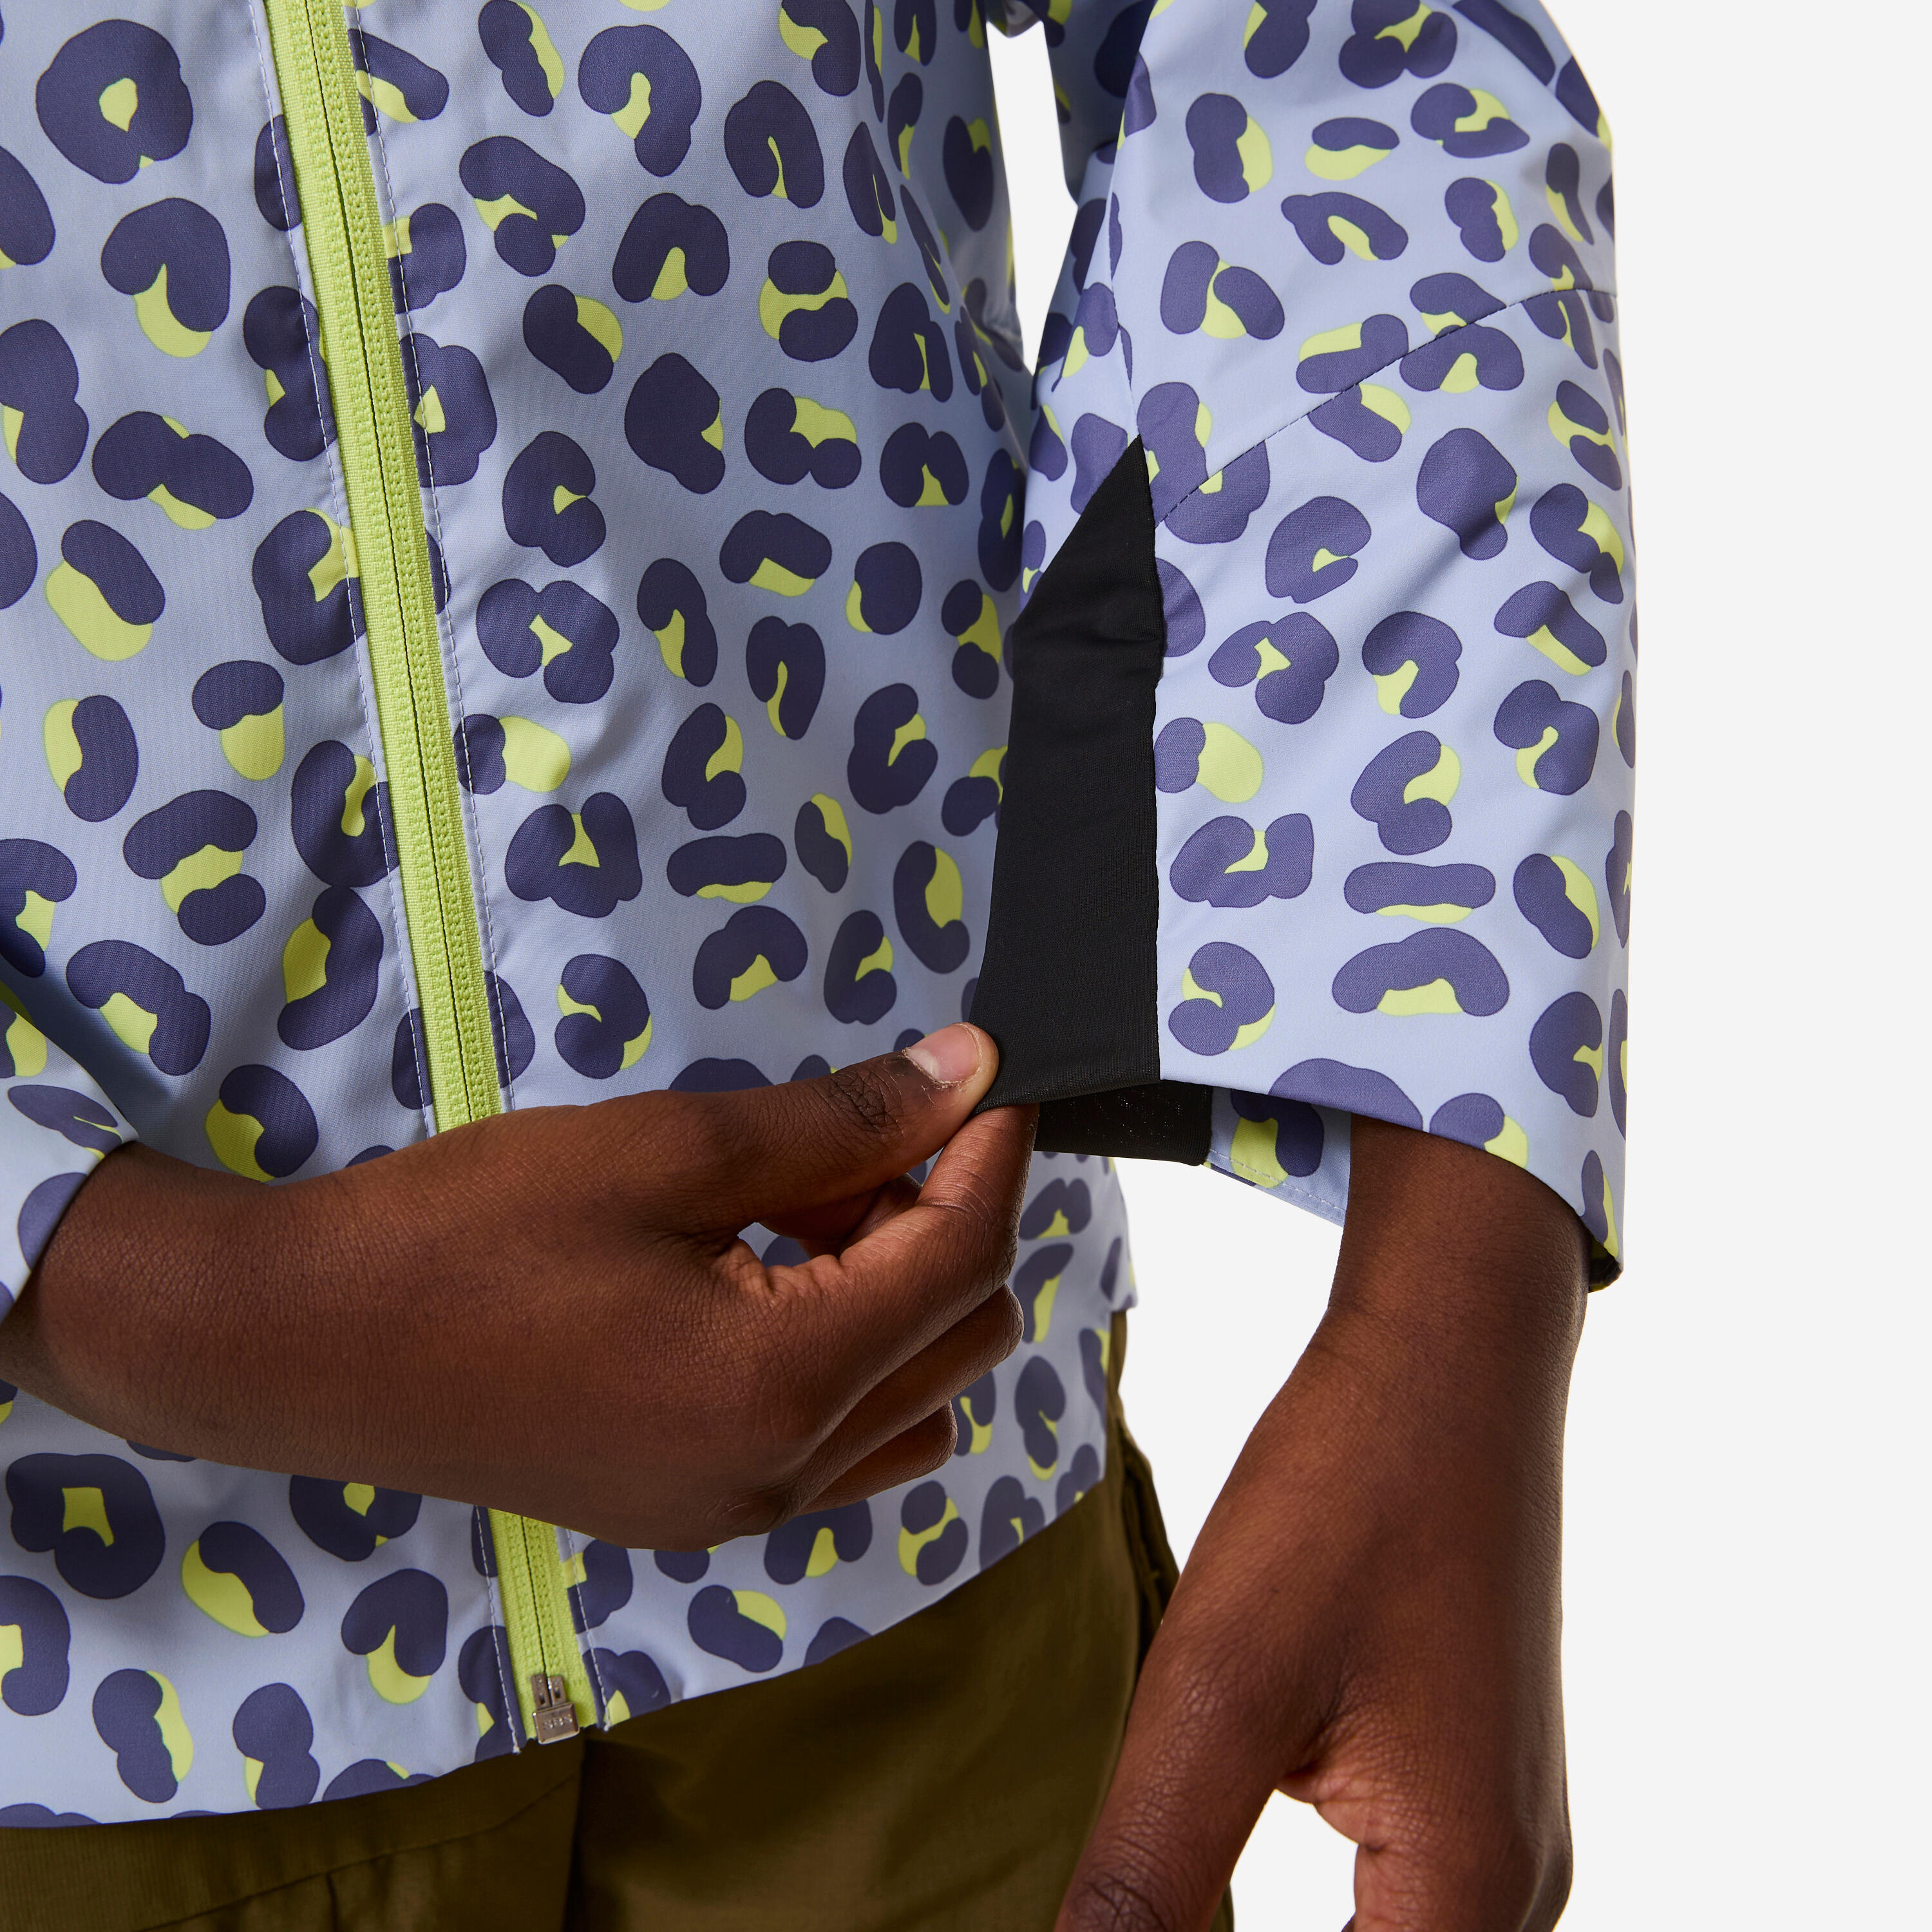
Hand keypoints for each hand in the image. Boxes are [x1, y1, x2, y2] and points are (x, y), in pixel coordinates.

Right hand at [0, 1024, 1032, 1550]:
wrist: (306, 1344)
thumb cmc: (473, 1229)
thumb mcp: (666, 1150)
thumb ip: (838, 1120)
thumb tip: (964, 1073)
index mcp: (786, 1385)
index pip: (960, 1260)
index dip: (990, 1154)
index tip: (988, 1075)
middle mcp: (785, 1476)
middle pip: (957, 1334)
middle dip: (945, 1218)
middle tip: (867, 1131)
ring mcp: (740, 1513)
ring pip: (913, 1397)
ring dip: (900, 1291)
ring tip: (810, 1207)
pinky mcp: (694, 1513)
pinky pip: (842, 1447)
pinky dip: (850, 1358)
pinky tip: (771, 1282)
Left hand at [1059, 1115, 1587, 1931]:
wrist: (1450, 1360)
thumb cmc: (1348, 1495)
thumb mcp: (1219, 1690)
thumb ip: (1149, 1880)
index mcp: (1470, 1897)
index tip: (1119, 1914)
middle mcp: (1515, 1897)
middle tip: (1126, 1896)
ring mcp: (1505, 1845)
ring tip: (1151, 1897)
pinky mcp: (1475, 1791)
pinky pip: (1399, 1913)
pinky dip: (1310, 1921)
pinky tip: (1209, 1895)